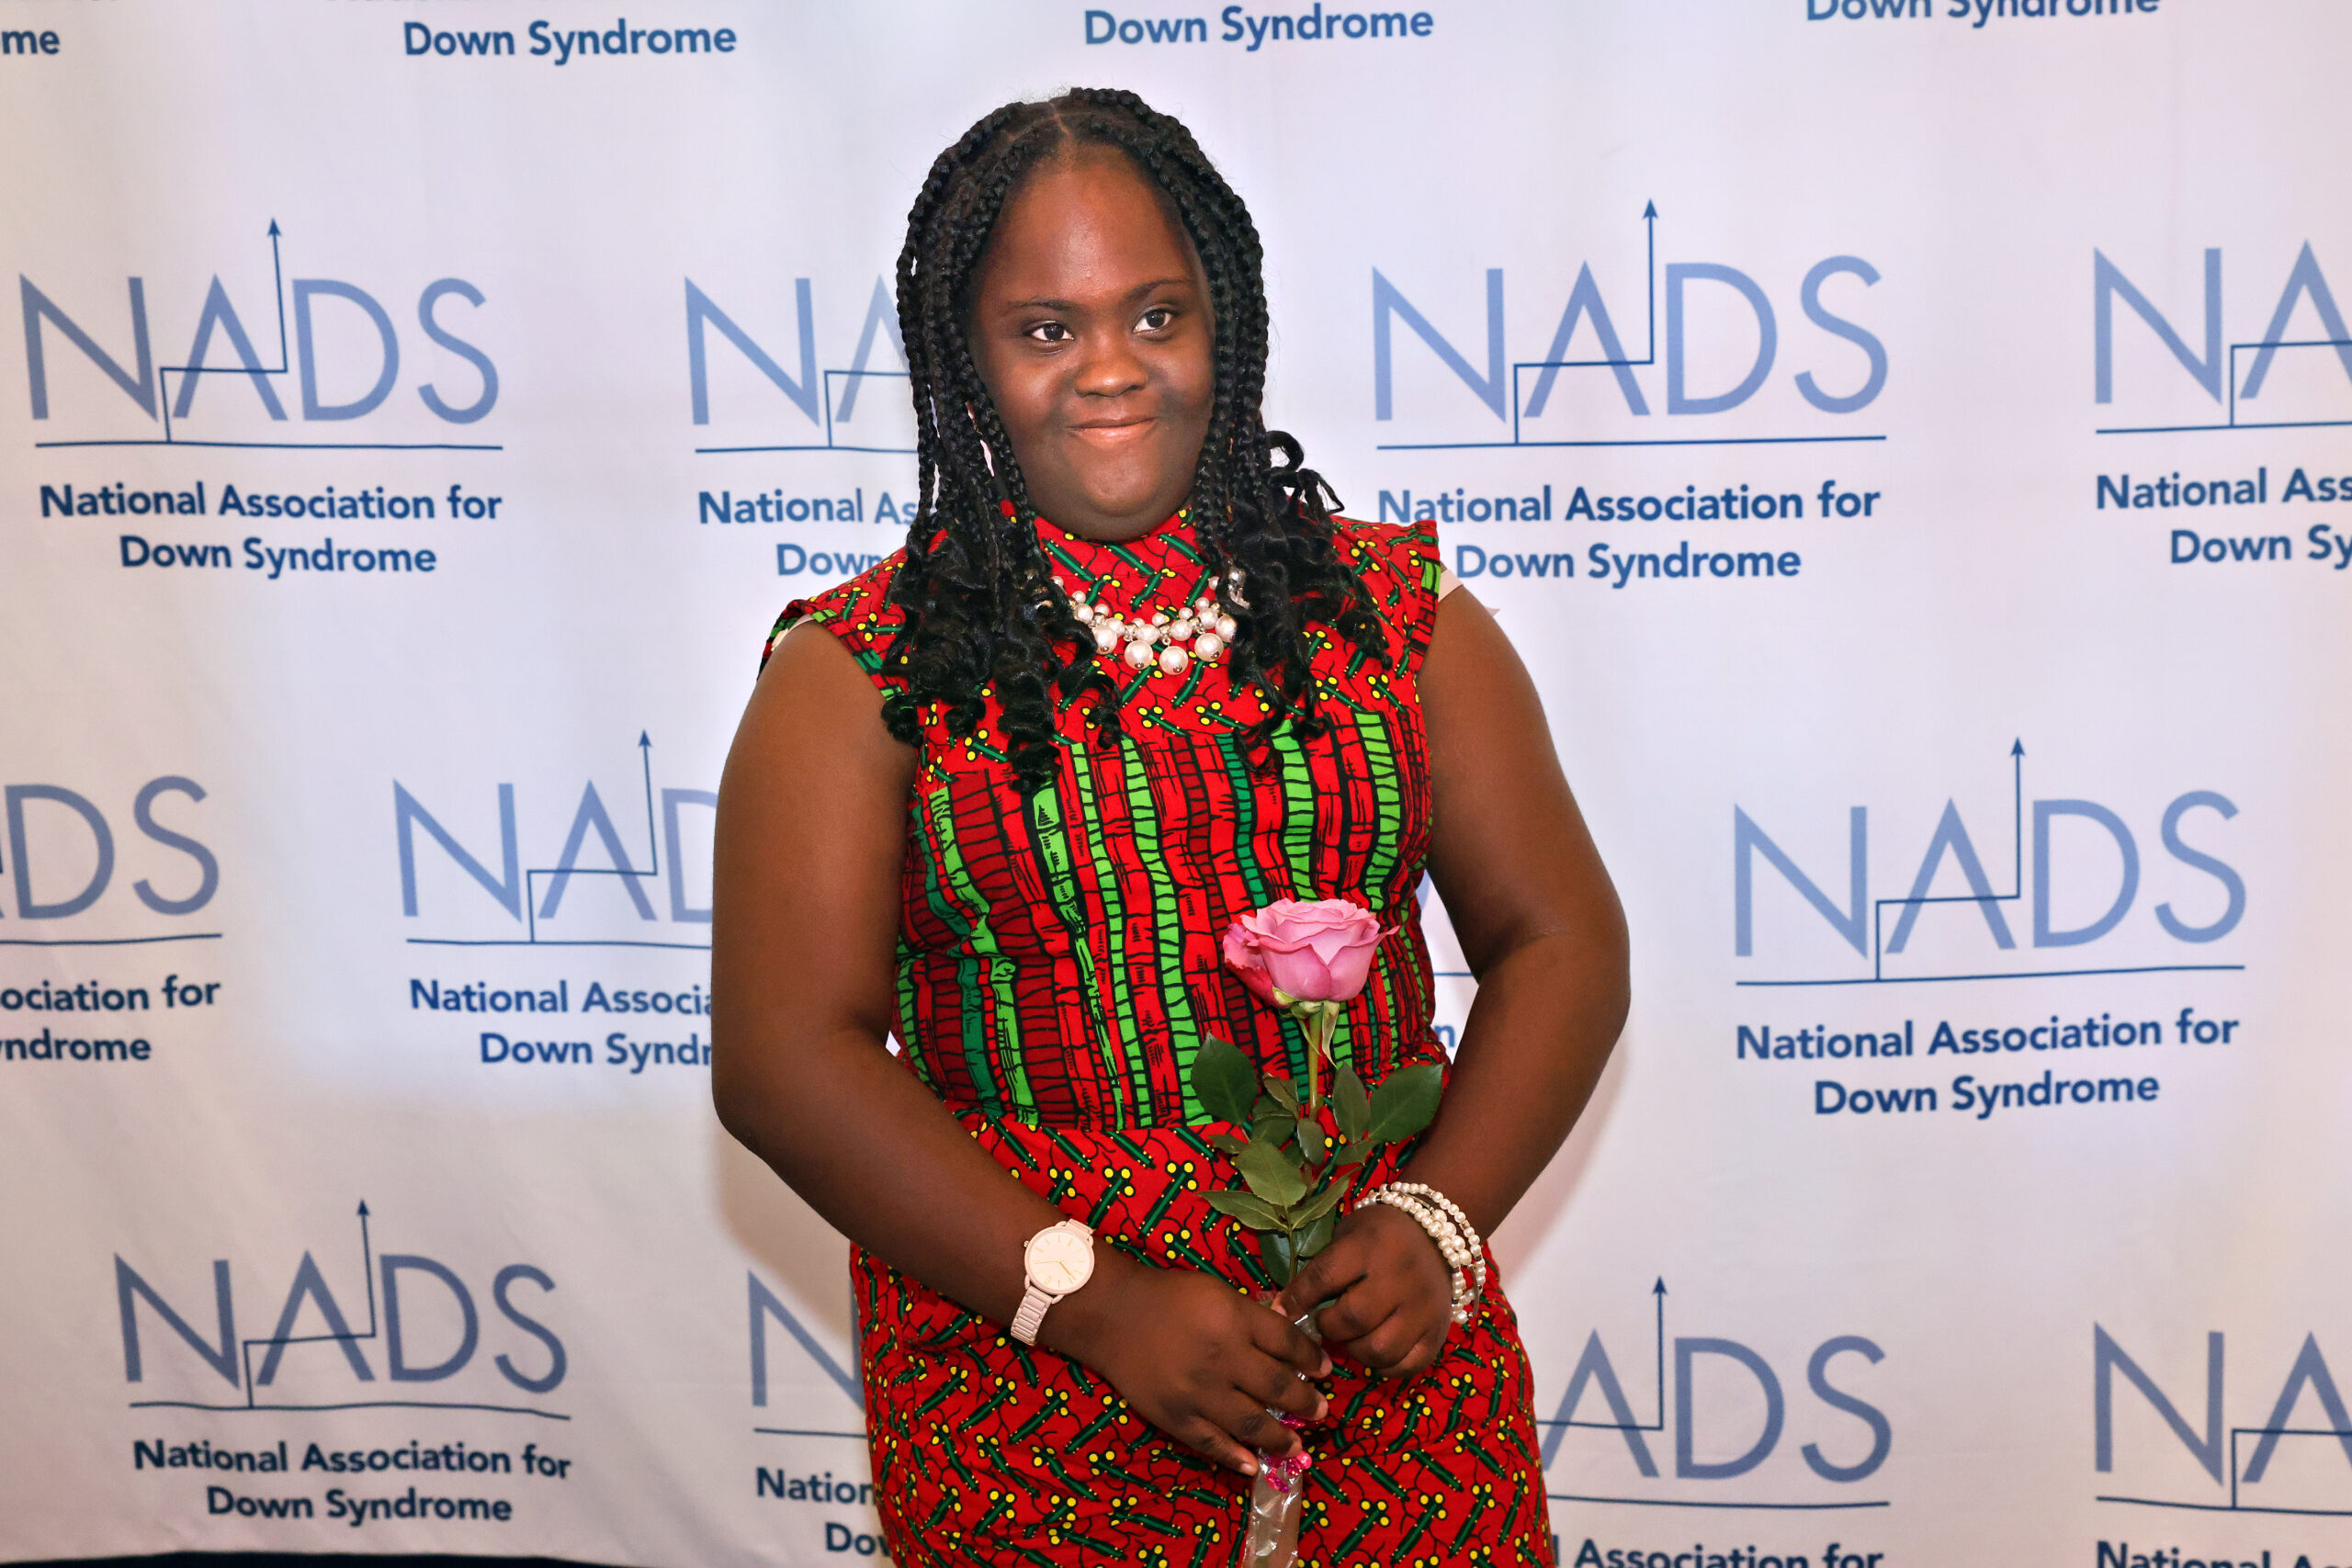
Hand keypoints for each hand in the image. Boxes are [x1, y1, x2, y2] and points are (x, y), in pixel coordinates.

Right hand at [1045, 1250, 1330, 1475]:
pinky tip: (1254, 1465)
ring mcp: (1199, 1391)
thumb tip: (1288, 1340)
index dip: (1312, 1358)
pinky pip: (1211, 1442)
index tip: (1326, 1370)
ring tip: (1298, 1446)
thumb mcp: (1217, 1292)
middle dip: (1306, 1402)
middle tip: (1323, 1412)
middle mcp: (1222, 1358)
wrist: (1113, 1315)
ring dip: (1280, 1437)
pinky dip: (1235, 1456)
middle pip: (1277, 1386)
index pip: (1287, 1343)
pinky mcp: (1176, 1416)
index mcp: (1234, 1320)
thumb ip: (1251, 1317)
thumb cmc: (1169, 1297)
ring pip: (1251, 1421)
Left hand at [1274, 1202, 1453, 1378]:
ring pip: (1379, 1349)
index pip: (1324, 1277)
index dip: (1297, 1299)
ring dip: (1356, 1350)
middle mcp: (1399, 1277)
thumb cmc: (1380, 1234)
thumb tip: (1287, 1310)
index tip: (1284, 1311)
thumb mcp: (1348, 1236)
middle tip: (1327, 1323)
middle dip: (1329, 1327)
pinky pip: (1406, 1366)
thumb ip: (1322, 1271)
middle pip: (1353, 1318)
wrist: (1437, 1233)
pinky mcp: (1438, 1332)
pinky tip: (1376, 1349)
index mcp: (1370, 1246)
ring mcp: (1423, 1308)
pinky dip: (1384, 1366)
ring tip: (1353, 1337)